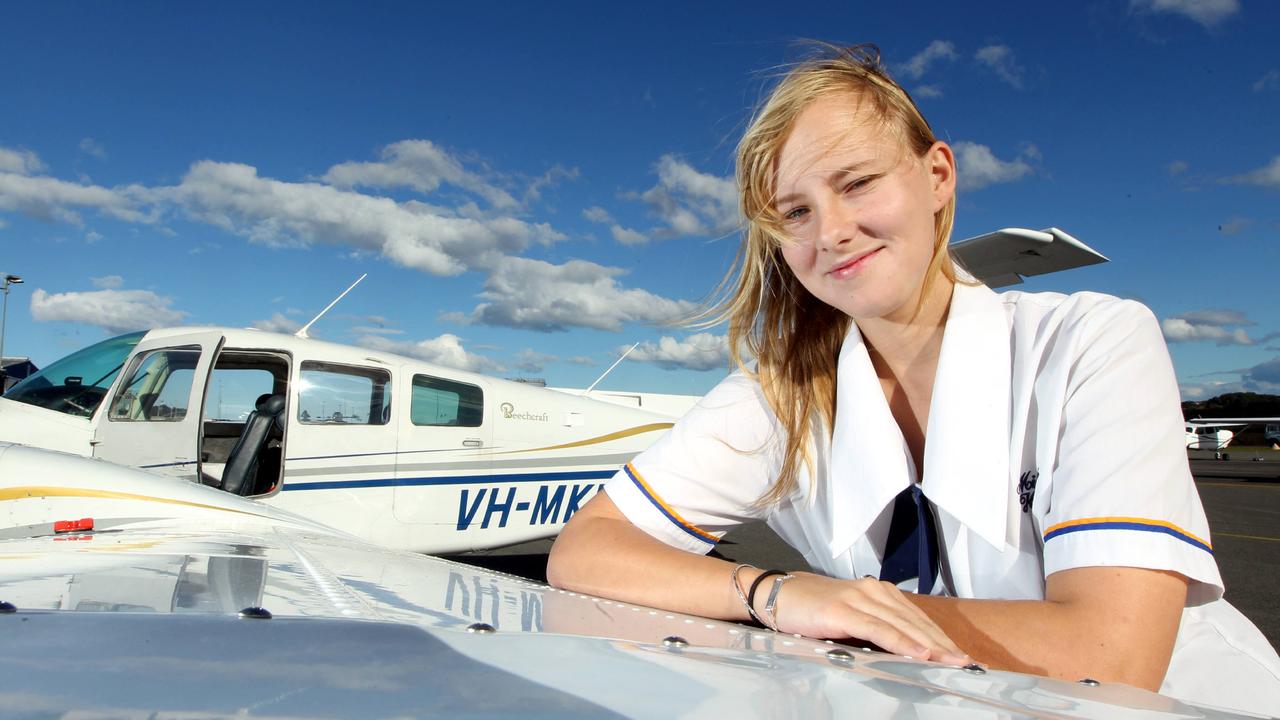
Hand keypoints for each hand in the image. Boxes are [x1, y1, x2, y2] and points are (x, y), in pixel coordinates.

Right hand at [767, 572, 970, 664]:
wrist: (775, 595)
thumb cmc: (810, 609)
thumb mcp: (849, 617)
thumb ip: (875, 628)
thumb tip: (904, 651)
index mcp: (878, 592)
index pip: (917, 618)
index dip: (942, 638)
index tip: (962, 657)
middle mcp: (873, 591)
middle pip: (916, 622)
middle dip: (944, 645)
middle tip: (968, 664)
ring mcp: (858, 599)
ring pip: (903, 626)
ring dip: (931, 646)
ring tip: (952, 662)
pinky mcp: (843, 611)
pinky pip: (879, 630)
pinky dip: (902, 642)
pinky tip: (919, 653)